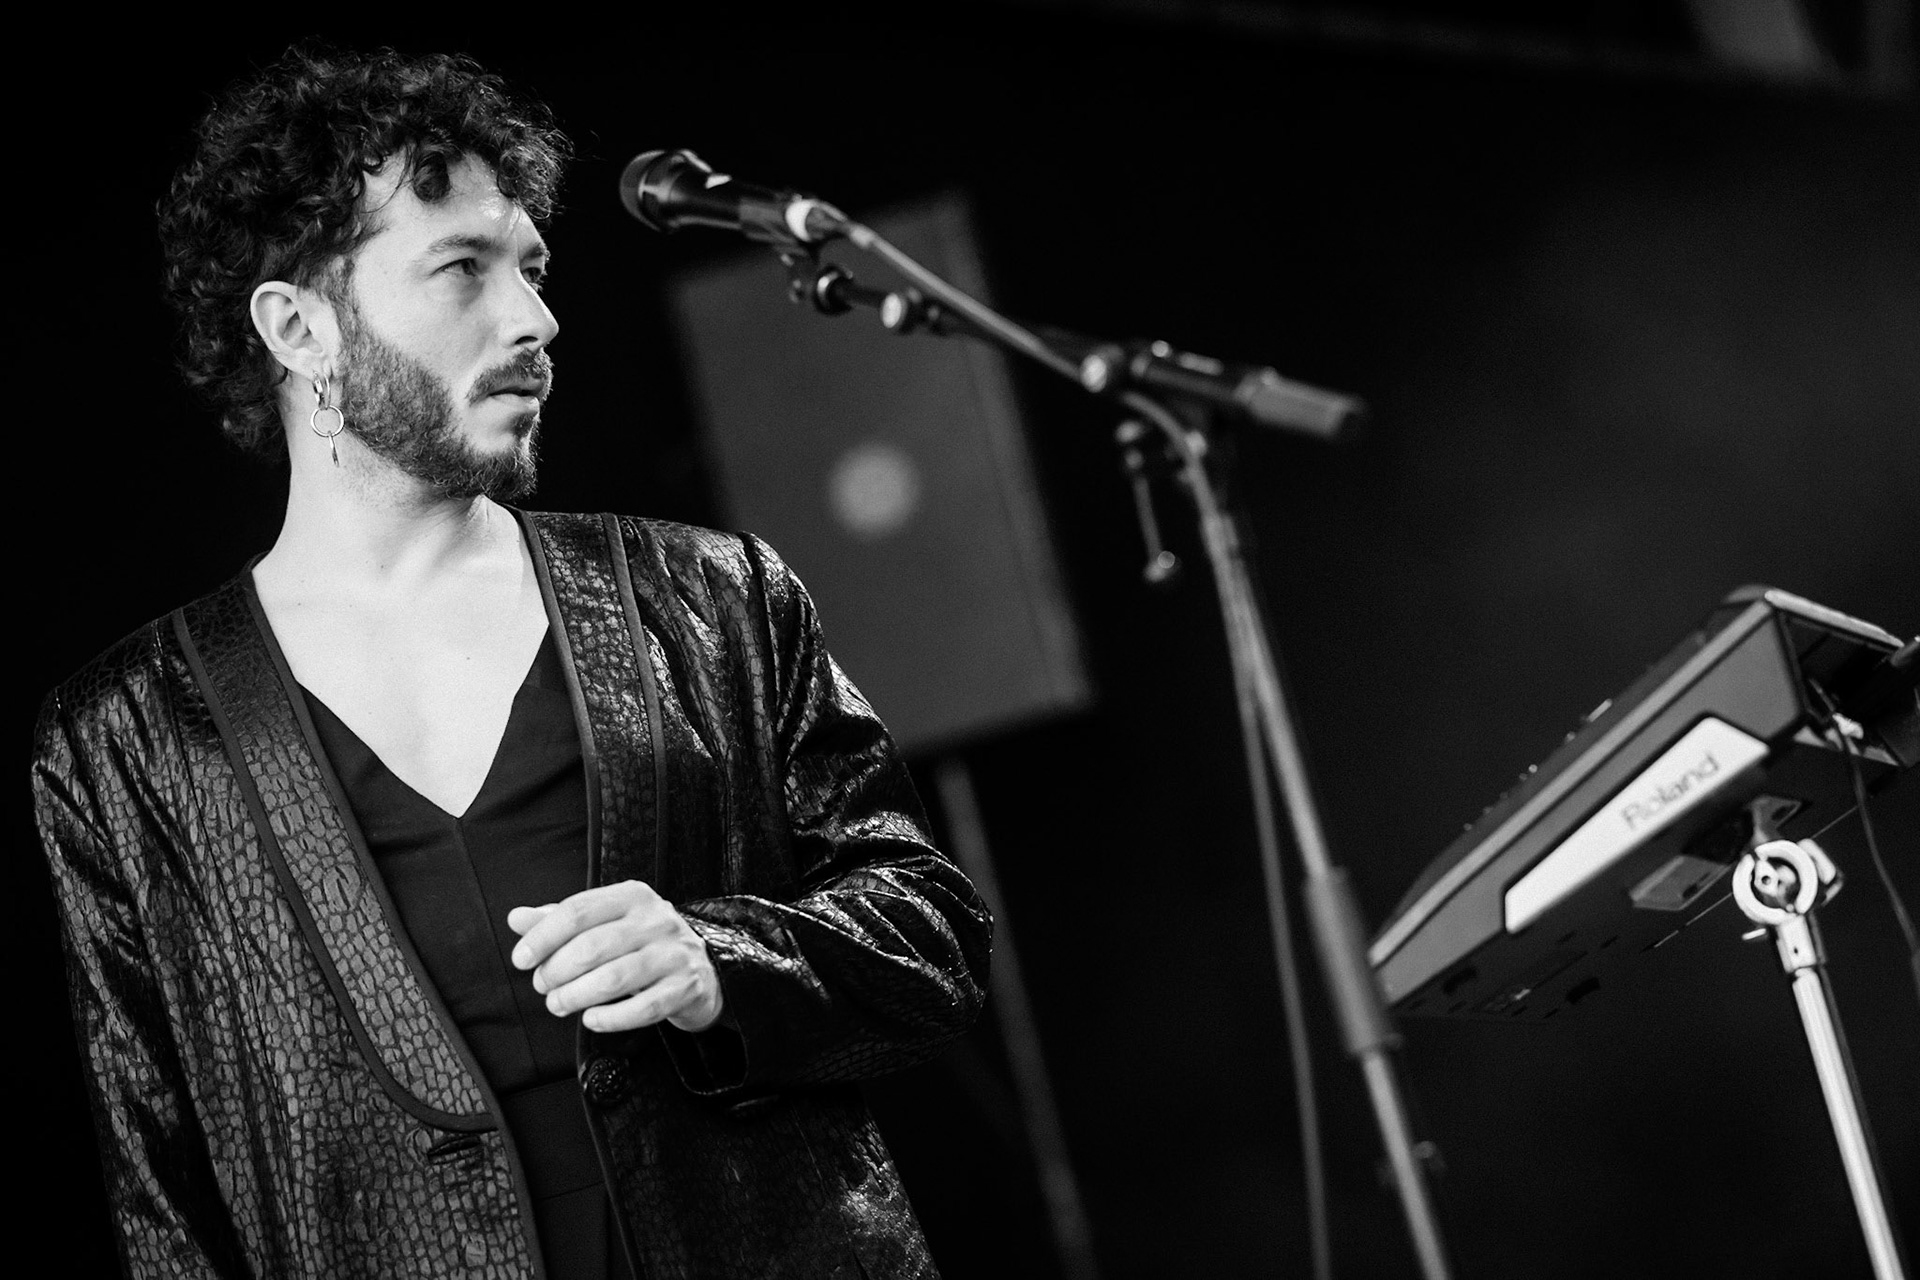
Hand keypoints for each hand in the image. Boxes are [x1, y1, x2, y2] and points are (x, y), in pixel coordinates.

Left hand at [507, 880, 724, 1033]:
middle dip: (556, 971)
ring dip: (576, 997)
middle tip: (542, 986)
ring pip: (614, 978)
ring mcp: (674, 954)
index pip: (578, 910)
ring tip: (558, 1004)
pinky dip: (610, 1018)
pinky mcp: (685, 987)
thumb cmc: (642, 945)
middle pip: (592, 946)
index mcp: (633, 896)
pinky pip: (642, 1009)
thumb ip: (561, 921)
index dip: (543, 936)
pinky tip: (590, 1020)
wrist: (701, 969)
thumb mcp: (605, 923)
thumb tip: (517, 919)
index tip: (522, 959)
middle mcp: (657, 920)